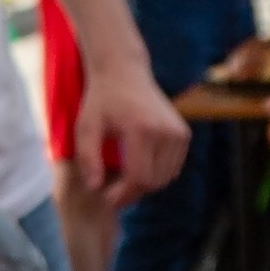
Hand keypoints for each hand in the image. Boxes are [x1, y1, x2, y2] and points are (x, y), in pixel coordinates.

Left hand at [76, 50, 187, 195]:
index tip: (107, 198)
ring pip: (165, 178)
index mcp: (142, 129)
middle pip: (154, 182)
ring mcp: (179, 132)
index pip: (139, 178)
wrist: (124, 72)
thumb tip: (95, 188)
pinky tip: (138, 169)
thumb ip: (88, 158)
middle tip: (112, 192)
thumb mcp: (85, 127)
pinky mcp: (184, 134)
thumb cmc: (101, 100)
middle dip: (132, 193)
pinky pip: (173, 168)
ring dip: (145, 185)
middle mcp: (166, 131)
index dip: (123, 195)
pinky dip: (157, 174)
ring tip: (123, 181)